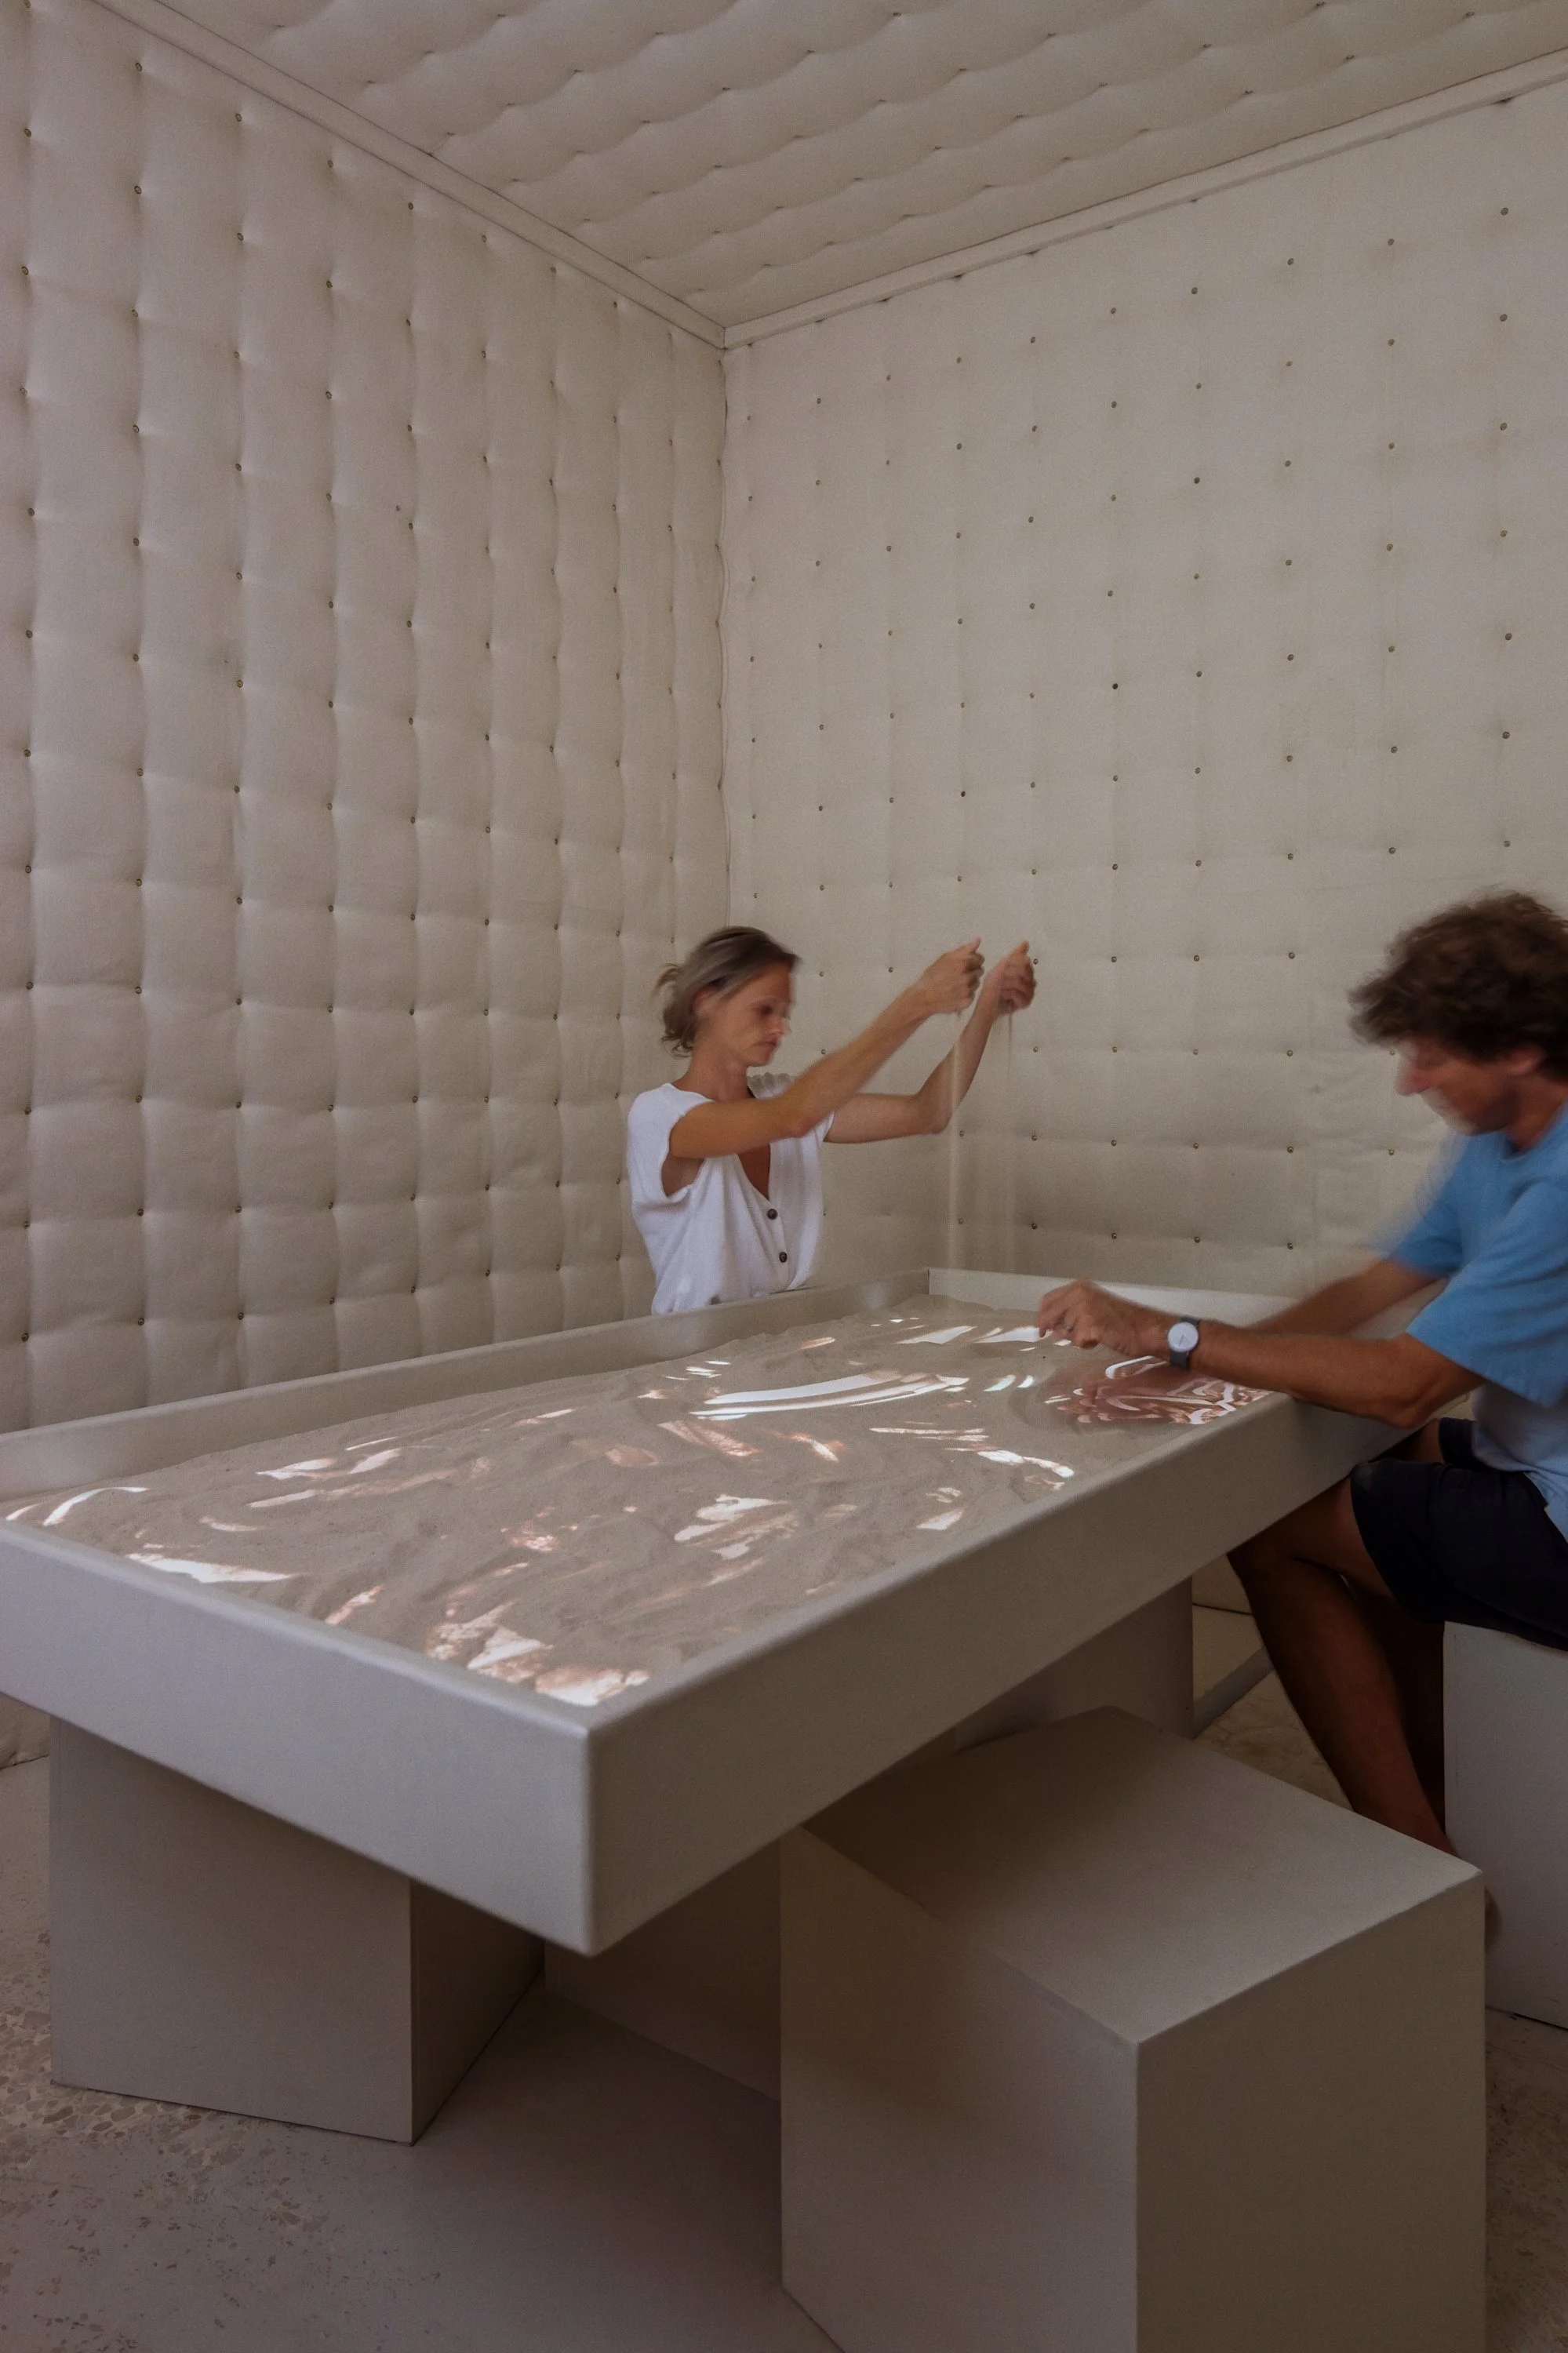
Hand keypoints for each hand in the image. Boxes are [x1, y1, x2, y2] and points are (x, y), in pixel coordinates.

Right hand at [911, 940, 984, 1018]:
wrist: (923, 997)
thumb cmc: (932, 976)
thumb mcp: (945, 958)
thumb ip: (964, 949)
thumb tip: (978, 940)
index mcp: (963, 963)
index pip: (980, 958)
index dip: (974, 960)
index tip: (966, 964)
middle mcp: (967, 976)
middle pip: (980, 970)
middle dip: (972, 971)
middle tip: (958, 975)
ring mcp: (968, 990)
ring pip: (977, 983)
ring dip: (970, 983)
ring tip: (956, 985)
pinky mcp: (967, 1001)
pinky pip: (973, 995)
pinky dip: (966, 994)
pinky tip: (955, 993)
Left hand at [981, 941, 1035, 1016]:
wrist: (987, 1003)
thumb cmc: (993, 985)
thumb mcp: (1000, 967)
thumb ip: (1014, 955)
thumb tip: (1026, 942)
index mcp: (1024, 970)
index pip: (1026, 962)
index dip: (1013, 964)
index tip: (1003, 969)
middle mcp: (1030, 980)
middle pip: (1027, 972)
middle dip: (1010, 974)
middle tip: (1001, 979)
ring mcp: (1029, 992)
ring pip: (1025, 984)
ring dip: (1008, 985)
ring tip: (1001, 988)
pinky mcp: (1026, 1002)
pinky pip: (1022, 995)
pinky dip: (1010, 994)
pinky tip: (1004, 995)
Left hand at [1036, 1279, 1167, 1356]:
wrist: (1144, 1328)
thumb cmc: (1122, 1319)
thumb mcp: (1094, 1304)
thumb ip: (1073, 1307)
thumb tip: (1049, 1321)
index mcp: (1080, 1287)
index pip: (1048, 1299)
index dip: (1042, 1315)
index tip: (1040, 1328)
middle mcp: (1079, 1294)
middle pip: (1049, 1315)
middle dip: (1051, 1328)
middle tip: (1057, 1336)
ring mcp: (1083, 1309)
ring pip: (1063, 1330)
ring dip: (1075, 1337)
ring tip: (1093, 1335)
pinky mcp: (1089, 1325)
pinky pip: (1076, 1341)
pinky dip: (1086, 1344)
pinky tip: (1098, 1339)